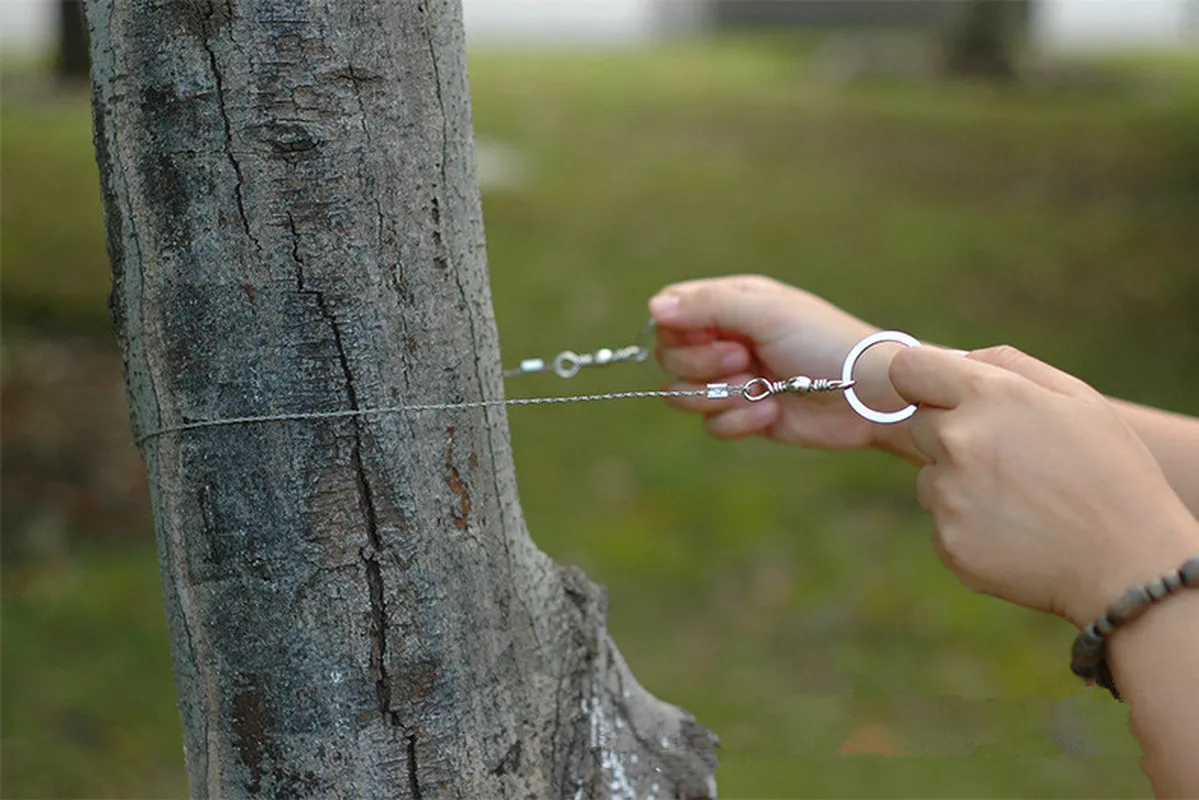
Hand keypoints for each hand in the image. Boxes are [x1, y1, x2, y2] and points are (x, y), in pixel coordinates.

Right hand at [649, 275, 906, 448]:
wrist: (867, 395)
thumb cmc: (823, 342)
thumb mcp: (766, 313)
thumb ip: (708, 307)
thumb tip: (652, 308)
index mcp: (730, 303)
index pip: (669, 313)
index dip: (677, 330)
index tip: (709, 335)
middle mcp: (725, 338)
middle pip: (669, 356)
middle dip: (701, 366)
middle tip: (743, 360)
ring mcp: (733, 378)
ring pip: (683, 394)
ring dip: (721, 396)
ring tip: (759, 391)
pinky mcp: (744, 414)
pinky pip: (712, 425)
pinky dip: (739, 422)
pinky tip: (772, 412)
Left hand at [891, 345, 1198, 626]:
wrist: (1130, 564)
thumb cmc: (1111, 473)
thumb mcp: (1078, 399)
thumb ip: (1008, 366)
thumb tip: (956, 360)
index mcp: (989, 396)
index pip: (908, 370)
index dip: (919, 382)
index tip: (934, 396)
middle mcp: (958, 440)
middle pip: (919, 426)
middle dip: (949, 436)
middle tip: (1008, 462)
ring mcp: (949, 495)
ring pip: (929, 479)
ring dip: (958, 485)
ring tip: (1020, 502)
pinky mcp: (947, 541)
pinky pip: (941, 524)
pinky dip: (968, 528)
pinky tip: (1015, 534)